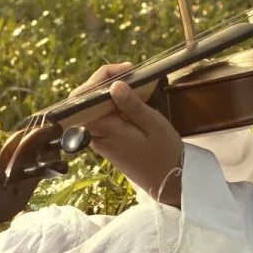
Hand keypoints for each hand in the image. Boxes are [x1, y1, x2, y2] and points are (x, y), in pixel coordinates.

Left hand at [72, 64, 183, 205]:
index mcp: (104, 130)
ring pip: (92, 106)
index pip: (87, 97)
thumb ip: (132, 105)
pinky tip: (130, 96)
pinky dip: (112, 102)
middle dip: (103, 80)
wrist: (168, 182)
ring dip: (108, 90)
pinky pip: (101, 115)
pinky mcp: (104, 140)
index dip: (102, 77)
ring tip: (132, 80)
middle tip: (130, 72)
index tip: (126, 70)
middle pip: (85, 99)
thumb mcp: (153, 125)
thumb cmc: (164, 153)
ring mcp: (98, 138)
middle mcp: (95, 135)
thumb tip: (114, 85)